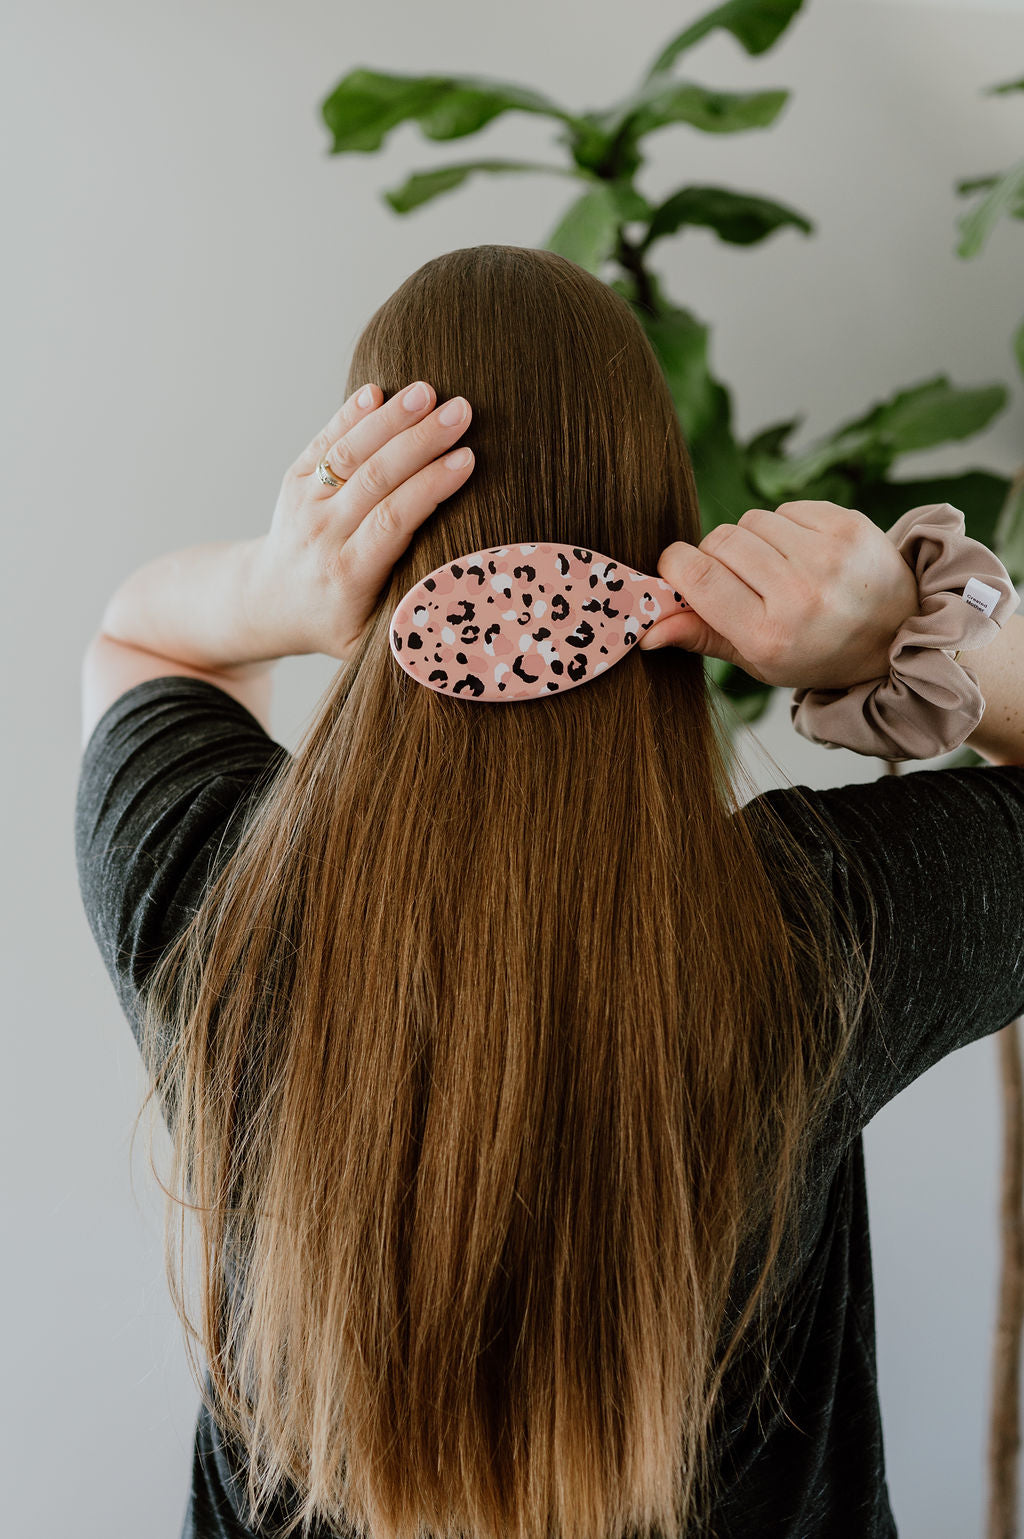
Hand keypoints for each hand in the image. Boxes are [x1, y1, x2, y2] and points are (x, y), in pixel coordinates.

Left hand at [248, 380, 474, 662]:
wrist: (270, 602)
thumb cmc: (337, 623)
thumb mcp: (371, 643)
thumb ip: (413, 626)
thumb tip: (471, 612)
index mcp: (349, 574)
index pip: (393, 520)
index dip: (429, 487)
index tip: (468, 460)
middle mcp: (322, 535)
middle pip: (374, 478)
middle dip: (420, 441)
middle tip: (462, 413)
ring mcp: (304, 504)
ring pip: (349, 453)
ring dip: (390, 419)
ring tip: (429, 392)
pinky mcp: (295, 480)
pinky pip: (324, 442)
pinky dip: (349, 415)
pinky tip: (378, 391)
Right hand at [638, 501, 920, 691]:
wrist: (896, 634)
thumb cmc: (816, 652)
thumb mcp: (757, 660)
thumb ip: (701, 637)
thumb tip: (646, 630)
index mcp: (769, 635)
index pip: (696, 576)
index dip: (676, 566)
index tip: (679, 571)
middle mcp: (799, 593)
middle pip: (719, 541)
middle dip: (715, 554)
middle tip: (736, 579)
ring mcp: (827, 555)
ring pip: (751, 520)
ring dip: (750, 540)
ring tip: (773, 569)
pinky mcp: (847, 524)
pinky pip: (785, 508)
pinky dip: (783, 527)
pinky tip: (800, 554)